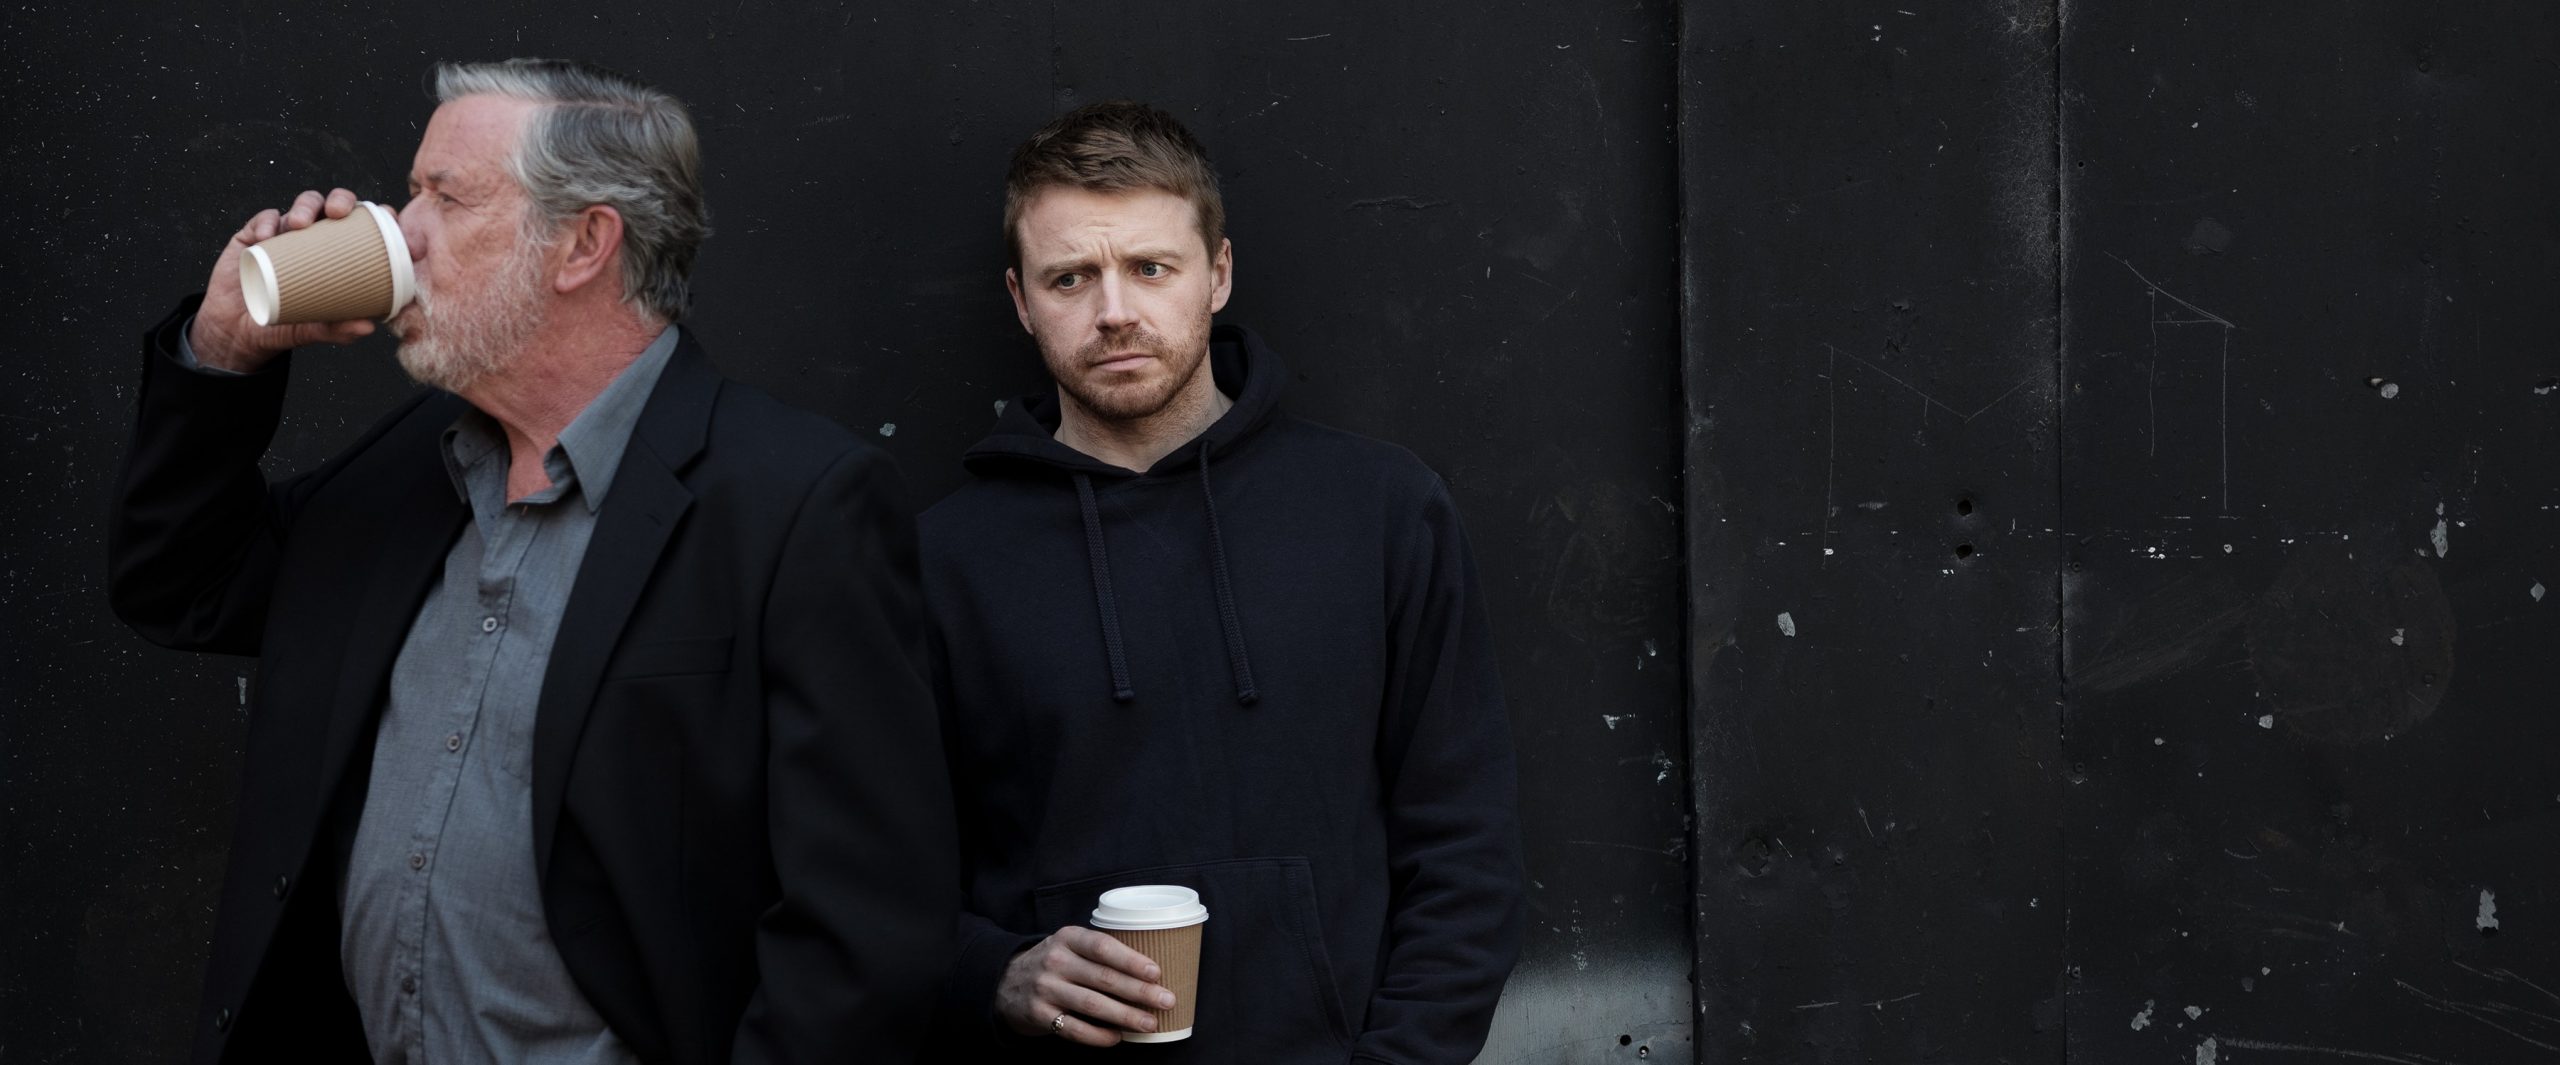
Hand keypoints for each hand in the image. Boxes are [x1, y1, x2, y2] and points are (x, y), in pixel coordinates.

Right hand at [187, 188, 379, 371]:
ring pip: (302, 206)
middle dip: (340, 200)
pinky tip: (265, 235)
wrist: (238, 332)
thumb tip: (368, 327)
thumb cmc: (283, 325)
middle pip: (333, 206)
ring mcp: (285, 235)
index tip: (387, 216)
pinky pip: (262, 220)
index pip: (364, 226)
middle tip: (338, 212)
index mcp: (338, 255)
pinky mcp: (253, 237)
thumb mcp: (312, 330)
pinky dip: (265, 223)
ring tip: (298, 224)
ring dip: (304, 207)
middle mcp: (315, 239)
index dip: (377, 215)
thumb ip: (336, 329)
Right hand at [996, 927, 1176, 1045]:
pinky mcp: (1039, 1015)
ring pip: (1093, 1005)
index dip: (1131, 960)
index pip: (1103, 947)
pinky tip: (1117, 1037)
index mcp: (1067, 938)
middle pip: (1104, 978)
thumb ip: (1099, 953)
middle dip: (1139, 991)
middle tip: (1166, 1001)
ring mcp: (1045, 989)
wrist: (1004, 982)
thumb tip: (1150, 973)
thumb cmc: (1053, 963)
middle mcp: (1055, 961)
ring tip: (1150, 1023)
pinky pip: (1075, 1029)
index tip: (1156, 972)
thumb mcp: (1069, 946)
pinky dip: (1099, 1035)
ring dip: (1125, 1016)